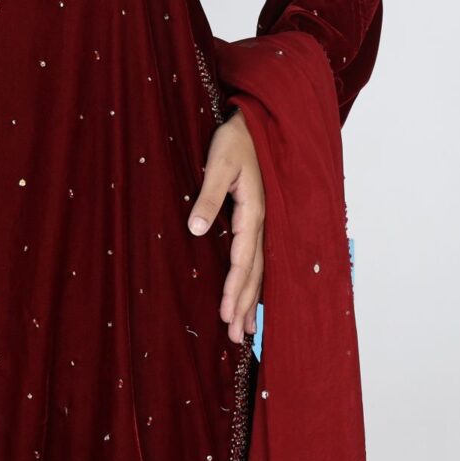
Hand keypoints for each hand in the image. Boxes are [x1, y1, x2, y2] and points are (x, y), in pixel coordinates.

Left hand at [188, 109, 265, 344]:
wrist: (257, 122)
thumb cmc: (236, 140)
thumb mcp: (217, 164)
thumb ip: (208, 197)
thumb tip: (196, 230)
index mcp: (253, 212)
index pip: (243, 260)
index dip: (234, 289)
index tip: (225, 315)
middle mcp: (261, 222)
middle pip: (255, 273)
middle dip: (246, 306)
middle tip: (238, 339)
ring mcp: (263, 222)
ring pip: (260, 270)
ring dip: (252, 300)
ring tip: (247, 331)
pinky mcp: (258, 218)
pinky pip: (259, 258)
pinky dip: (256, 282)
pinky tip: (253, 296)